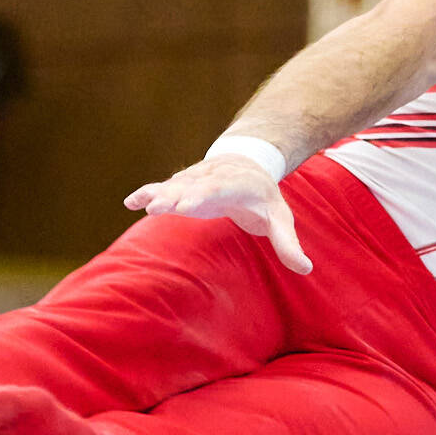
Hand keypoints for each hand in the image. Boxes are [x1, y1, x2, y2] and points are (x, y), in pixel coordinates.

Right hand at [122, 153, 312, 273]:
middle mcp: (214, 178)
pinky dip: (147, 192)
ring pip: (175, 184)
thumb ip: (288, 243)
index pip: (219, 189)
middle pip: (193, 186)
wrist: (250, 165)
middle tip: (157, 208)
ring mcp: (196, 179)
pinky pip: (163, 187)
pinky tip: (129, 202)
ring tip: (140, 205)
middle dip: (175, 195)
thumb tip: (306, 268)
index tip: (186, 205)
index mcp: (239, 185)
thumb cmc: (265, 200)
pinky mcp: (184, 184)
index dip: (202, 195)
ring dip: (158, 193)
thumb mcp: (280, 219)